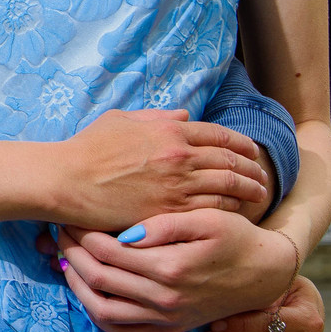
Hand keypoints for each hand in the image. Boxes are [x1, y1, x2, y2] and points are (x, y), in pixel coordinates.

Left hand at [41, 210, 298, 331]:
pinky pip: (120, 331)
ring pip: (101, 310)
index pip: (108, 251)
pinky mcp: (168, 329)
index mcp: (171, 268)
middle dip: (72, 253)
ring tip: (66, 260)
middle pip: (98, 279)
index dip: (84, 232)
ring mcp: (165, 319)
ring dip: (75, 284)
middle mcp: (164, 299)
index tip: (73, 216)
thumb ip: (165, 224)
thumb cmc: (237, 238)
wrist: (265, 275)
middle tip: (61, 233)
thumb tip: (125, 230)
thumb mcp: (208, 218)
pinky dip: (96, 313)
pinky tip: (87, 292)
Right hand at [57, 109, 269, 225]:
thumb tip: (184, 116)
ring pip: (227, 187)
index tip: (253, 153)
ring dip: (248, 191)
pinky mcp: (168, 212)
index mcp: (170, 130)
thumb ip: (157, 117)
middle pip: (231, 161)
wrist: (67, 179)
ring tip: (259, 197)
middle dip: (253, 170)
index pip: (221, 135)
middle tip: (264, 178)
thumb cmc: (87, 148)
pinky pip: (210, 212)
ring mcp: (176, 186)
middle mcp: (180, 156)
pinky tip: (235, 216)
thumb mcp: (122, 120)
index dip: (242, 144)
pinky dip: (228, 212)